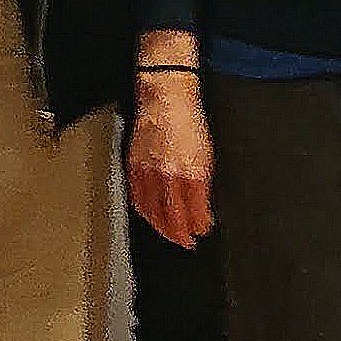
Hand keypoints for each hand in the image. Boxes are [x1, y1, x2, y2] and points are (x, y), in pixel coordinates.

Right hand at [128, 77, 212, 247]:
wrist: (166, 99)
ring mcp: (148, 173)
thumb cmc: (189, 121)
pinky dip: (144, 211)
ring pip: (152, 212)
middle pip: (172, 218)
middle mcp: (168, 177)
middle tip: (186, 242)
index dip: (199, 226)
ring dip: (161, 227)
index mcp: (191, 174)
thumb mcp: (207, 154)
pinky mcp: (134, 167)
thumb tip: (201, 204)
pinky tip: (149, 214)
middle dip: (180, 234)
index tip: (202, 231)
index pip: (195, 212)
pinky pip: (137, 198)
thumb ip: (203, 182)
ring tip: (169, 234)